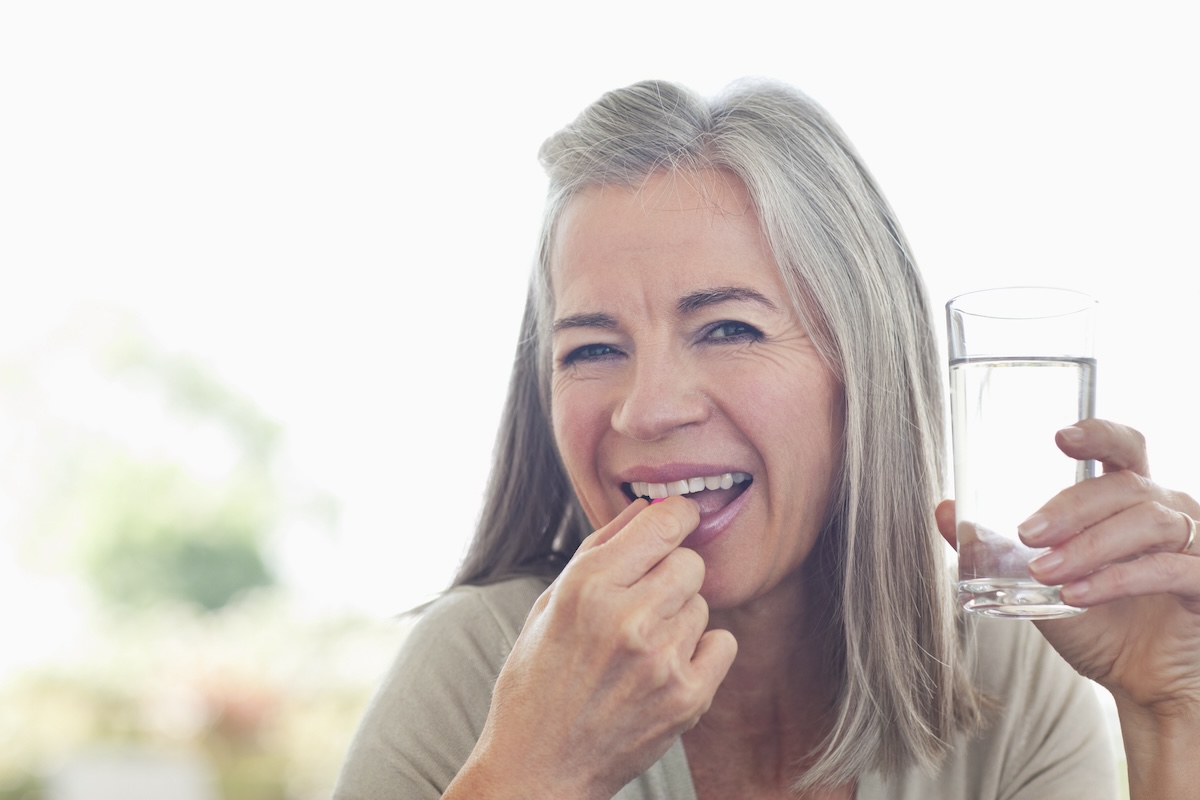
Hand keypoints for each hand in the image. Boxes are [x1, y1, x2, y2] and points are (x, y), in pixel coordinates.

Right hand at [449, 497, 736, 799]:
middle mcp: (627, 617)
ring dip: (680, 616)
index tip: (679, 520)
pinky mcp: (686, 697)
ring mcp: (660, 660)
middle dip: (671, 573)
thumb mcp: (550, 603)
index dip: (677, 515)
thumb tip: (646, 507)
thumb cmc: (538, 680)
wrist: (539, 768)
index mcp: (587, 586)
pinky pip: (723, 642)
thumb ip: (599, 548)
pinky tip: (667, 666)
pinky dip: (702, 650)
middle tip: (646, 600)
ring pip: (702, 603)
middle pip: (690, 562)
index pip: (663, 523)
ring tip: (642, 646)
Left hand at [938, 420, 1199, 710]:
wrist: (1139, 685)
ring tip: (1045, 572)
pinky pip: (1168, 569)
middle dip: (1072, 506)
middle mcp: (1169, 512)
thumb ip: (993, 547)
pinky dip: (1118, 580)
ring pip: (1148, 523)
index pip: (1123, 448)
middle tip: (1027, 533)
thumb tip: (942, 511)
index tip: (1060, 437)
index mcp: (1132, 499)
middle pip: (1126, 485)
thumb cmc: (1098, 624)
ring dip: (1089, 546)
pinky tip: (1078, 595)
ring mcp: (1195, 546)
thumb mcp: (1034, 584)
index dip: (1098, 434)